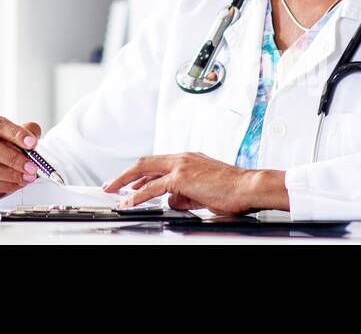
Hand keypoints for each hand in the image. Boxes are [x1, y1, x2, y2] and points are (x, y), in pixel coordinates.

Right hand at [0, 114, 43, 198]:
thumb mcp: (11, 131)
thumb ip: (26, 130)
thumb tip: (33, 137)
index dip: (15, 133)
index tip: (31, 143)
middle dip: (12, 158)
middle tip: (31, 166)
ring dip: (8, 174)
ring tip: (26, 177)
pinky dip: (2, 186)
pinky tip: (15, 184)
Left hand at [103, 151, 254, 215]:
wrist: (248, 186)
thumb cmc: (233, 190)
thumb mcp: (204, 192)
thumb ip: (186, 194)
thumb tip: (172, 201)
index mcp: (188, 159)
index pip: (158, 164)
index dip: (141, 174)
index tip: (130, 182)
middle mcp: (182, 158)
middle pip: (145, 163)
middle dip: (126, 174)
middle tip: (112, 184)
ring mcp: (180, 165)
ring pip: (144, 171)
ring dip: (125, 182)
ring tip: (113, 191)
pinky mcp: (180, 177)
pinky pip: (152, 187)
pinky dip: (137, 195)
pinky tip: (128, 202)